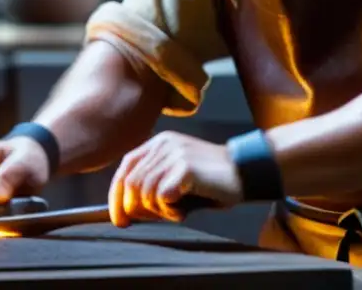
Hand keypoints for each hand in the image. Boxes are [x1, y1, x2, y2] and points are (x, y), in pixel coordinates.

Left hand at [108, 131, 243, 226]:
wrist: (245, 172)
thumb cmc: (211, 181)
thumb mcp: (177, 176)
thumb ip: (153, 185)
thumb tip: (127, 211)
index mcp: (159, 142)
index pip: (125, 167)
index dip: (116, 195)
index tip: (119, 219)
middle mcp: (164, 144)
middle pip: (131, 183)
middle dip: (137, 209)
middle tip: (155, 219)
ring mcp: (174, 153)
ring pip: (145, 192)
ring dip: (157, 212)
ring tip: (176, 211)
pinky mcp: (185, 167)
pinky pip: (162, 197)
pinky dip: (169, 212)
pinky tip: (183, 210)